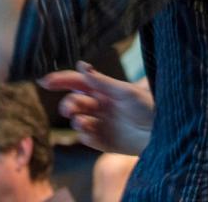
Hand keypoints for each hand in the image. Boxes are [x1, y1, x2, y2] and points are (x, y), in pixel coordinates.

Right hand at [39, 62, 153, 155]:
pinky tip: (89, 133)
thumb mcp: (125, 91)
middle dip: (69, 104)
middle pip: (75, 102)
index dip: (61, 80)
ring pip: (78, 121)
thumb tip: (81, 65)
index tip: (44, 80)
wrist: (164, 132)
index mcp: (105, 89)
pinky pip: (87, 138)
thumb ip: (102, 81)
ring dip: (77, 120)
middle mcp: (101, 105)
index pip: (78, 82)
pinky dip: (85, 135)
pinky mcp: (105, 142)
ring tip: (82, 121)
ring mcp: (102, 123)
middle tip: (71, 108)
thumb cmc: (148, 106)